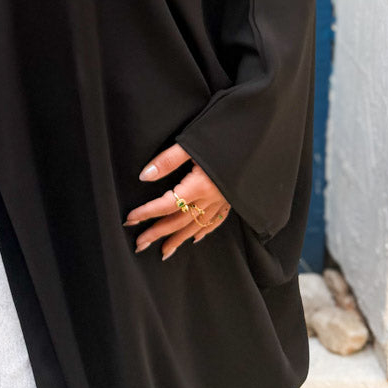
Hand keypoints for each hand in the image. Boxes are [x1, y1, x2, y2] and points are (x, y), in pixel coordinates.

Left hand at [123, 144, 230, 260]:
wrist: (258, 139)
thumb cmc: (225, 136)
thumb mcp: (192, 143)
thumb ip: (168, 160)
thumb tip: (144, 176)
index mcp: (199, 185)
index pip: (166, 204)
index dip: (146, 213)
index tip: (130, 219)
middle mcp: (211, 198)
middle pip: (179, 220)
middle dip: (158, 233)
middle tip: (140, 244)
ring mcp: (223, 201)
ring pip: (197, 226)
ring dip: (178, 239)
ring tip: (164, 251)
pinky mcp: (232, 198)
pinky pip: (216, 221)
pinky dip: (203, 231)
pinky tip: (195, 238)